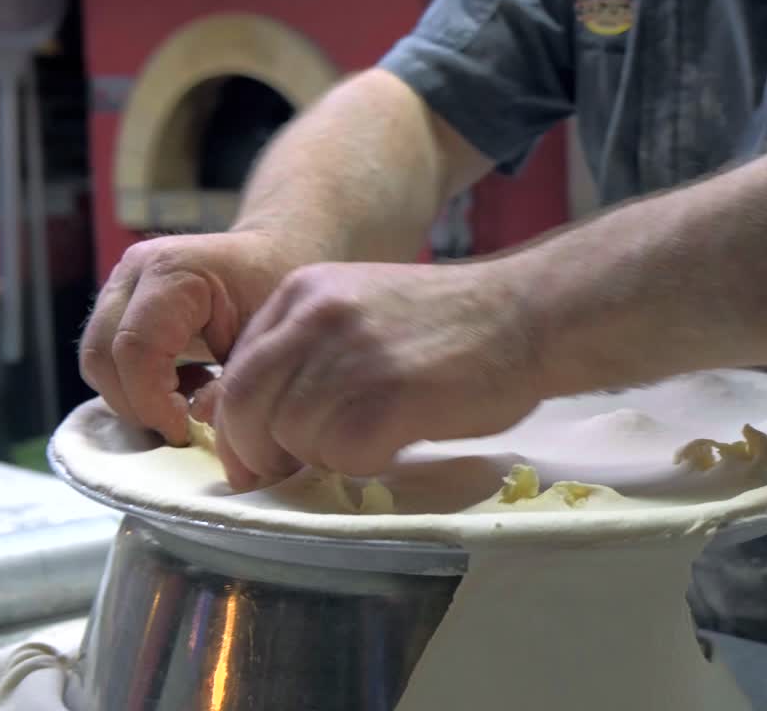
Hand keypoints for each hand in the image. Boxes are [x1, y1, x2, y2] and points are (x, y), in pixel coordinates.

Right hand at [78, 231, 302, 446]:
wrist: (271, 253)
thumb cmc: (276, 286)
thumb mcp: (266, 337)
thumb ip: (232, 381)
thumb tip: (196, 416)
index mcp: (173, 271)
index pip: (135, 348)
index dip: (151, 400)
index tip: (183, 430)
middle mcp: (135, 271)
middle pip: (102, 356)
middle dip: (137, 404)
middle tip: (182, 426)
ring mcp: (119, 283)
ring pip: (96, 359)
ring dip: (132, 395)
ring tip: (186, 400)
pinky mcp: (118, 302)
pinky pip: (107, 355)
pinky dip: (133, 383)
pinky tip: (180, 385)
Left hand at [212, 261, 539, 488]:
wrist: (529, 314)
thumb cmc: (455, 322)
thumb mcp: (362, 310)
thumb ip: (307, 350)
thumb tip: (256, 419)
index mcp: (304, 291)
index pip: (238, 372)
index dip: (239, 426)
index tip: (256, 457)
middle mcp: (317, 317)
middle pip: (247, 408)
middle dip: (259, 454)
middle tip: (286, 475)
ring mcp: (351, 357)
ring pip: (293, 437)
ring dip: (324, 457)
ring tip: (368, 444)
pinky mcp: (389, 399)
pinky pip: (342, 456)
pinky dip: (363, 464)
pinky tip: (395, 445)